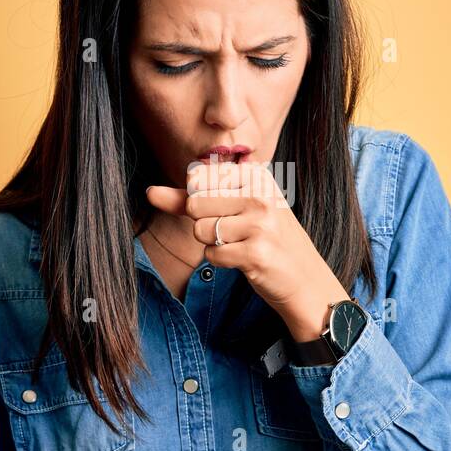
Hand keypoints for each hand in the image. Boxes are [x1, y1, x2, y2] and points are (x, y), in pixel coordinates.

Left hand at [145, 161, 348, 341]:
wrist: (302, 275)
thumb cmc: (262, 236)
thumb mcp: (231, 207)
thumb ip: (188, 198)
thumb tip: (149, 192)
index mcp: (255, 174)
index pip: (197, 178)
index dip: (200, 200)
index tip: (226, 209)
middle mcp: (260, 194)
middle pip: (194, 204)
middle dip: (204, 223)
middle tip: (234, 230)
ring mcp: (260, 223)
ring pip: (200, 230)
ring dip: (213, 244)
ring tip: (240, 244)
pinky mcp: (256, 252)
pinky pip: (211, 255)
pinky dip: (221, 261)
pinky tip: (244, 259)